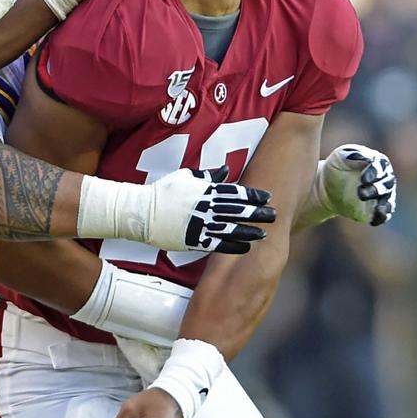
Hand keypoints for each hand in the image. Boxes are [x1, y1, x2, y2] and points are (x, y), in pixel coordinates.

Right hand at [145, 165, 275, 253]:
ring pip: (232, 228)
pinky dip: (234, 245)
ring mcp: (200, 224)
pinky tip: (246, 247)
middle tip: (274, 215)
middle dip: (258, 213)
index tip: (267, 198)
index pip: (236, 192)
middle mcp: (206, 206)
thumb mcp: (186, 177)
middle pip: (238, 210)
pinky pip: (218, 243)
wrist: (142, 212)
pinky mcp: (193, 239)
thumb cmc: (163, 191)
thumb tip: (226, 170)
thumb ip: (208, 176)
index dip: (253, 195)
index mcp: (205, 190)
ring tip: (263, 234)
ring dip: (249, 231)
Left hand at [317, 144, 396, 225]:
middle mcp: (384, 180)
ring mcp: (381, 196)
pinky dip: (381, 217)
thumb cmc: (336, 166)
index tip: (363, 179)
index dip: (374, 172)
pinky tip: (374, 220)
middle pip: (386, 184)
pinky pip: (384, 215)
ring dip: (380, 203)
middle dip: (376, 189)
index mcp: (378, 164)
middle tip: (361, 193)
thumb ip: (355, 154)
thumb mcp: (341, 156)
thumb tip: (370, 158)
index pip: (381, 167)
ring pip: (388, 200)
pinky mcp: (375, 209)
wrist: (325, 186)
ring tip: (366, 205)